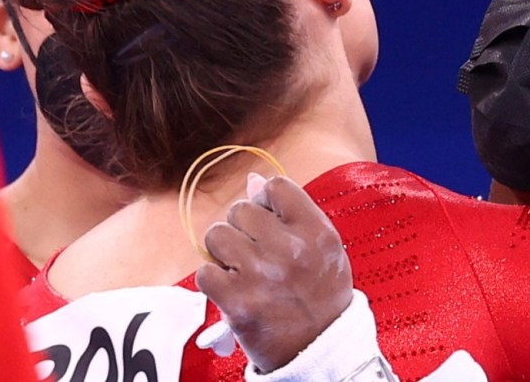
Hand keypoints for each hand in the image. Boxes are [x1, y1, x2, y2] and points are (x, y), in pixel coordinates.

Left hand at [196, 174, 353, 372]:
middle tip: (256, 251)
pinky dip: (215, 281)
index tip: (268, 218)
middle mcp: (290, 250)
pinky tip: (234, 289)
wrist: (319, 348)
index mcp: (316, 232)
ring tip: (241, 268)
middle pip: (240, 209)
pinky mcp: (237, 302)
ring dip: (223, 251)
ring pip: (217, 235)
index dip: (264, 199)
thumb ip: (292, 212)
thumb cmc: (321, 292)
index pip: (276, 186)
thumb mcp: (323, 247)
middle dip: (242, 227)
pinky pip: (205, 271)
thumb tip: (252, 180)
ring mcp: (261, 275)